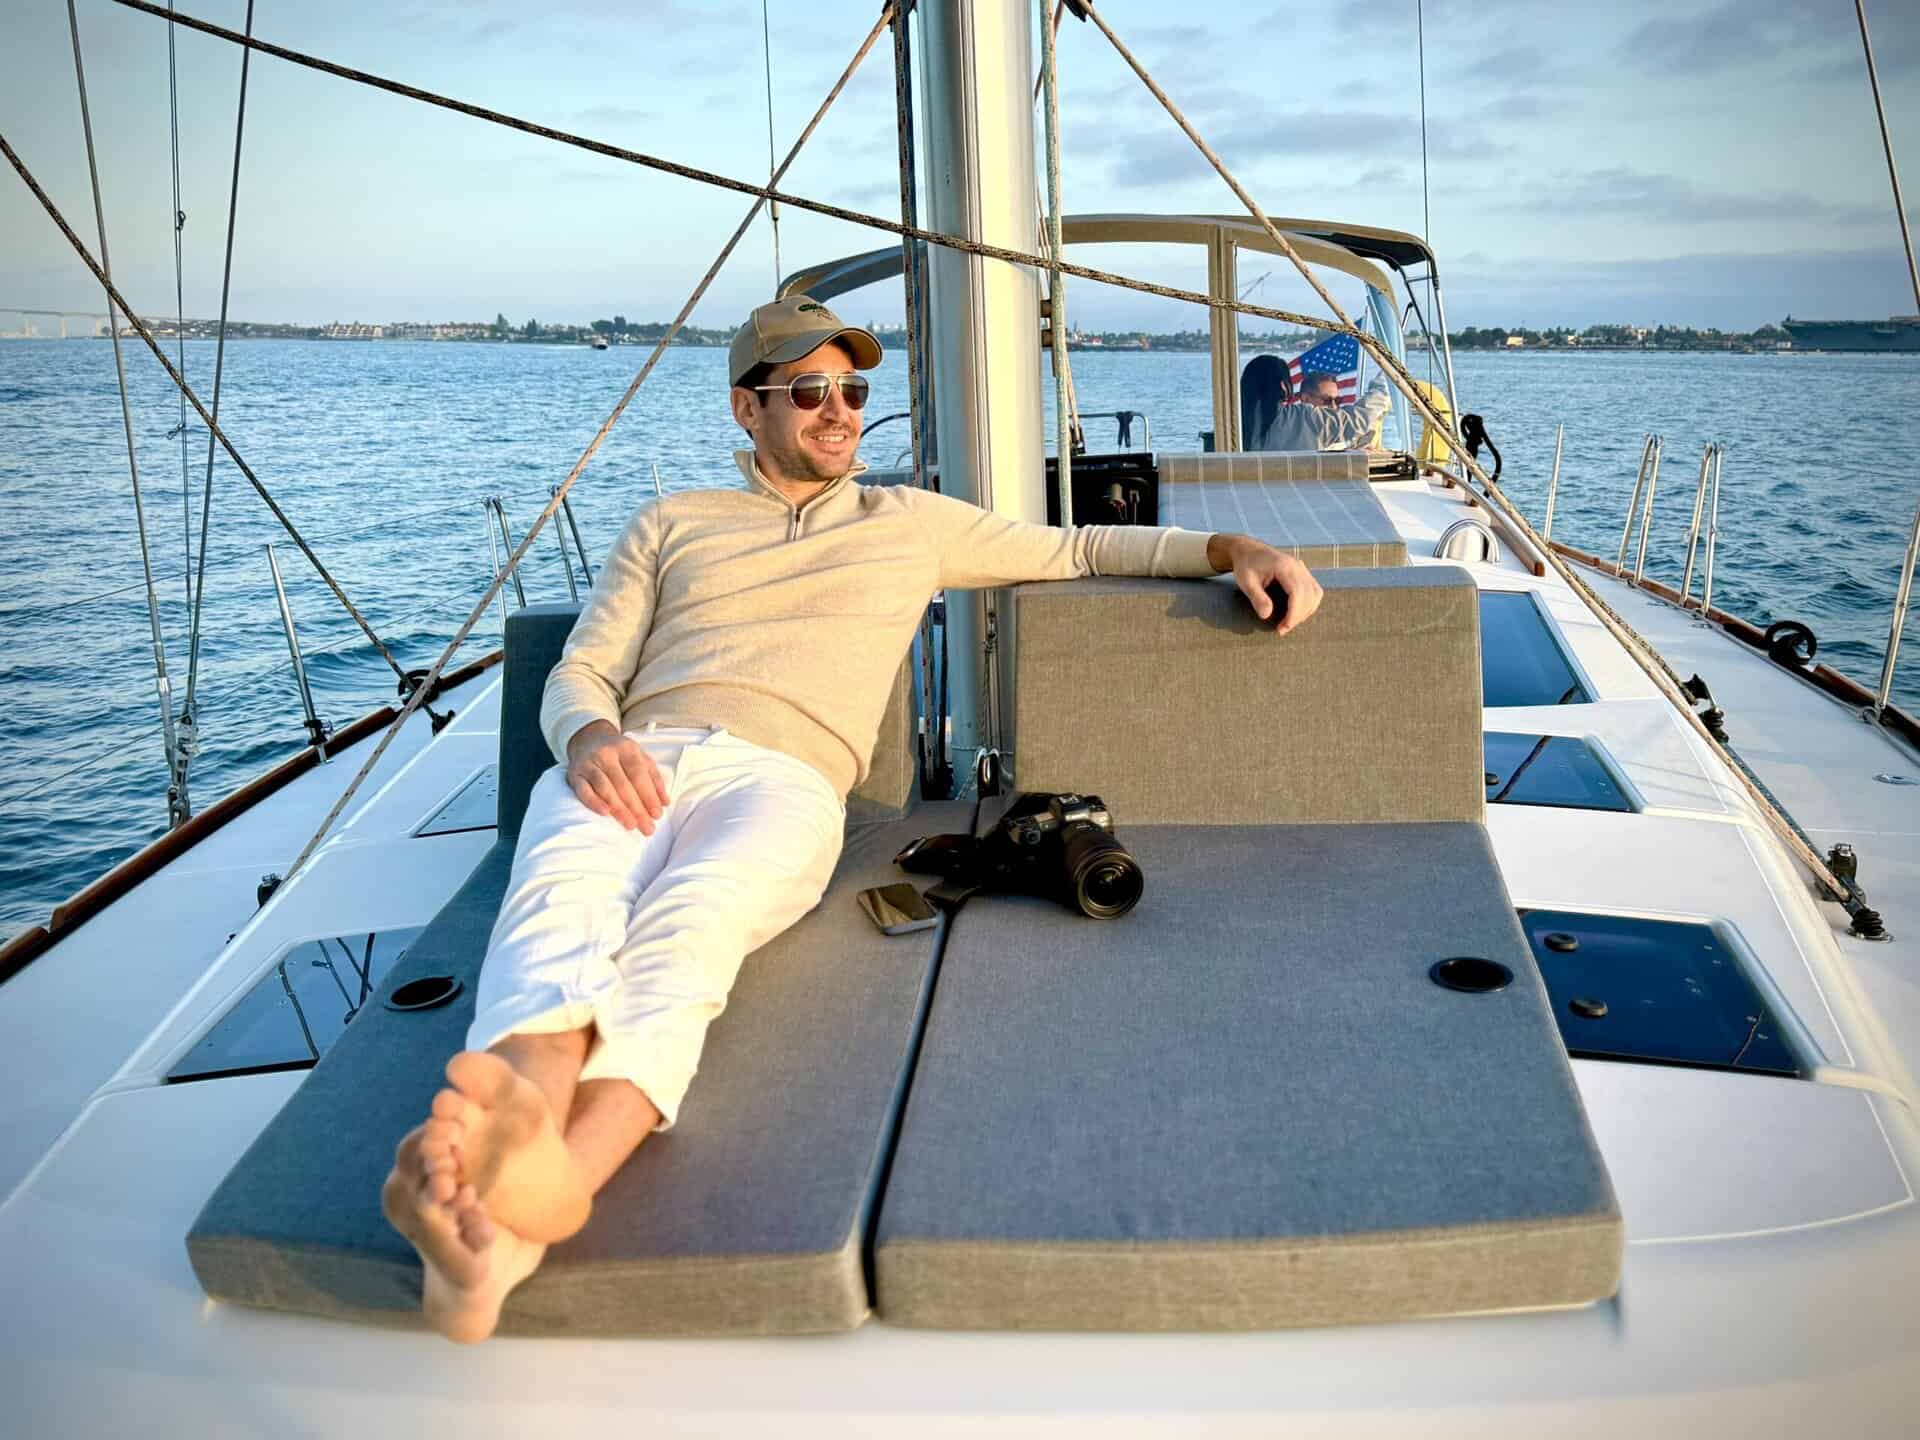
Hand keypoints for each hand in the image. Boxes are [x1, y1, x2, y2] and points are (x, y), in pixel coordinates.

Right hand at [565, 721, 668, 832]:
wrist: (589, 739)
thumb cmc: (620, 754)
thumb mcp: (640, 758)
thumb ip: (654, 779)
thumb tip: (664, 803)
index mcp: (627, 748)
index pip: (639, 774)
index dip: (648, 796)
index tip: (657, 815)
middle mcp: (606, 754)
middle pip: (623, 784)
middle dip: (637, 808)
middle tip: (647, 827)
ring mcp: (588, 763)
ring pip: (605, 788)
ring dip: (619, 809)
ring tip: (631, 825)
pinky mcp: (574, 774)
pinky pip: (583, 790)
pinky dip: (594, 802)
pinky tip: (605, 813)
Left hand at [1209, 533, 1323, 635]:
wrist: (1248, 550)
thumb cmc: (1246, 565)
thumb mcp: (1246, 582)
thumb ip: (1257, 597)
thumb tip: (1266, 615)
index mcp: (1284, 566)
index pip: (1298, 592)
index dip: (1294, 613)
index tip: (1283, 627)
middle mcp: (1297, 566)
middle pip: (1309, 595)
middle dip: (1298, 616)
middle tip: (1282, 629)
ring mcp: (1302, 569)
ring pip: (1315, 594)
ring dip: (1305, 612)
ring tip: (1288, 623)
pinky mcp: (1303, 574)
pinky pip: (1314, 591)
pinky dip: (1308, 605)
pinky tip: (1296, 613)